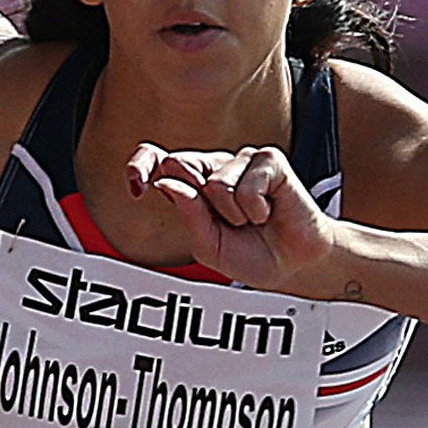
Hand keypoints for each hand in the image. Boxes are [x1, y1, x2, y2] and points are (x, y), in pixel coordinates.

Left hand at [125, 143, 337, 293]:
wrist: (291, 266)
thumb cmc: (251, 254)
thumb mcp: (209, 246)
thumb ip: (189, 215)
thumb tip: (167, 183)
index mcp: (193, 186)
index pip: (158, 162)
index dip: (142, 165)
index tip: (135, 185)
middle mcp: (214, 168)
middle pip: (180, 164)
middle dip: (197, 201)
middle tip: (227, 223)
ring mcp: (241, 161)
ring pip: (215, 183)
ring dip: (233, 215)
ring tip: (251, 222)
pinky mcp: (269, 160)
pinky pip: (247, 183)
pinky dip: (255, 207)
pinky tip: (267, 213)